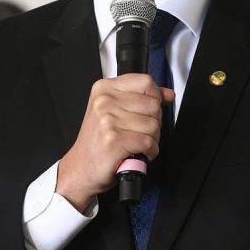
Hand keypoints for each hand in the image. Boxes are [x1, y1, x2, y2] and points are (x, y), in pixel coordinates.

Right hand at [56, 74, 174, 211]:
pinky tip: (138, 152)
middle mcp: (105, 101)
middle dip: (154, 122)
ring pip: (154, 125)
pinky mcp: (114, 140)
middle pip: (153, 105)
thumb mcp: (115, 110)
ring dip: (152, 139)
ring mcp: (108, 120)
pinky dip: (150, 151)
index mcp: (104, 89)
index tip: (147, 109)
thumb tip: (168, 94)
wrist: (81, 167)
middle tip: (138, 131)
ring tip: (136, 142)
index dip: (154, 97)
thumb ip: (143, 98)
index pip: (146, 82)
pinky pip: (149, 142)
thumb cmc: (99, 140)